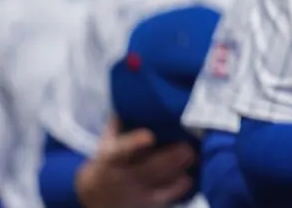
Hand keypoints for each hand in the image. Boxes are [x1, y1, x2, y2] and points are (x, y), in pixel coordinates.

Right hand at [76, 117, 195, 207]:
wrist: (95, 198)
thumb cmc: (108, 162)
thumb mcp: (106, 143)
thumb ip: (119, 123)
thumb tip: (134, 95)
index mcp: (111, 159)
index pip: (120, 151)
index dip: (134, 143)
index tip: (149, 136)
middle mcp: (123, 179)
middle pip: (151, 169)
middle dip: (173, 157)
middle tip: (189, 146)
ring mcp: (137, 196)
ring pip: (164, 185)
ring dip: (181, 170)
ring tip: (197, 156)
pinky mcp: (150, 206)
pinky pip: (170, 197)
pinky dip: (182, 185)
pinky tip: (192, 174)